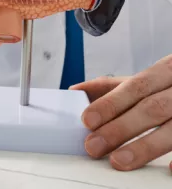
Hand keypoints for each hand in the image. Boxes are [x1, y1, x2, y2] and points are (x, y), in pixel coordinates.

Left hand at [71, 54, 171, 171]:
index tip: (88, 120)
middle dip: (121, 128)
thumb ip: (114, 86)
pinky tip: (169, 169)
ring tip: (119, 161)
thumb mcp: (150, 78)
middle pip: (152, 108)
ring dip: (145, 146)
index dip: (112, 103)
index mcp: (168, 70)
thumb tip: (75, 92)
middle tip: (94, 146)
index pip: (136, 86)